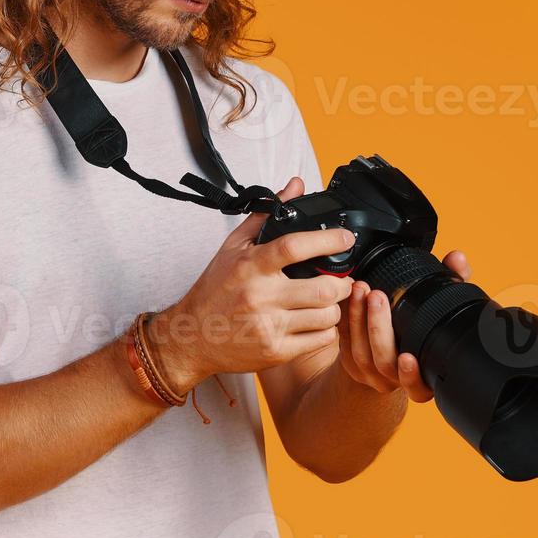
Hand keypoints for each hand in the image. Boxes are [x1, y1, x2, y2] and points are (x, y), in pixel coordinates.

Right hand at [150, 182, 355, 393]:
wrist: (192, 337)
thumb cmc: (214, 290)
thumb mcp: (233, 247)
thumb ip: (267, 215)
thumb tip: (295, 186)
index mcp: (251, 266)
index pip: (294, 247)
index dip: (328, 240)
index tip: (345, 237)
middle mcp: (260, 296)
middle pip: (322, 289)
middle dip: (342, 282)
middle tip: (342, 278)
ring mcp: (269, 327)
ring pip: (326, 317)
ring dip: (335, 307)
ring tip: (328, 301)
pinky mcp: (275, 351)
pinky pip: (320, 341)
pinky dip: (327, 330)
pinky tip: (317, 322)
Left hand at [338, 246, 471, 401]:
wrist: (394, 351)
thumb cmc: (423, 327)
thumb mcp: (442, 306)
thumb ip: (452, 280)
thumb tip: (456, 257)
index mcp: (423, 376)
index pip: (418, 386)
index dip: (411, 375)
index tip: (408, 357)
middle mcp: (396, 378)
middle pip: (384, 363)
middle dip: (379, 328)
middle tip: (377, 296)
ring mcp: (371, 372)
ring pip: (361, 353)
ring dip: (359, 319)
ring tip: (361, 289)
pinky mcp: (351, 360)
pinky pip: (344, 342)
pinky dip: (345, 319)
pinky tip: (347, 297)